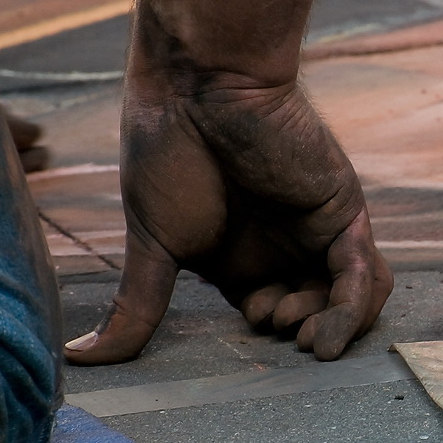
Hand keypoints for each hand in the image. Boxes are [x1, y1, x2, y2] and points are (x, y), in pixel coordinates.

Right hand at [64, 76, 392, 364]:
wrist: (197, 84)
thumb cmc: (165, 152)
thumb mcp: (151, 242)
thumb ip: (135, 304)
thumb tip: (80, 358)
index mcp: (234, 253)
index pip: (262, 307)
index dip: (262, 325)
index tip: (248, 319)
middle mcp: (277, 244)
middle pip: (308, 307)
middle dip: (293, 327)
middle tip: (271, 316)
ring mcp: (311, 229)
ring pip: (345, 298)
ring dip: (329, 327)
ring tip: (301, 333)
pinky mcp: (340, 212)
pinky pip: (362, 274)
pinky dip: (352, 312)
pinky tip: (326, 335)